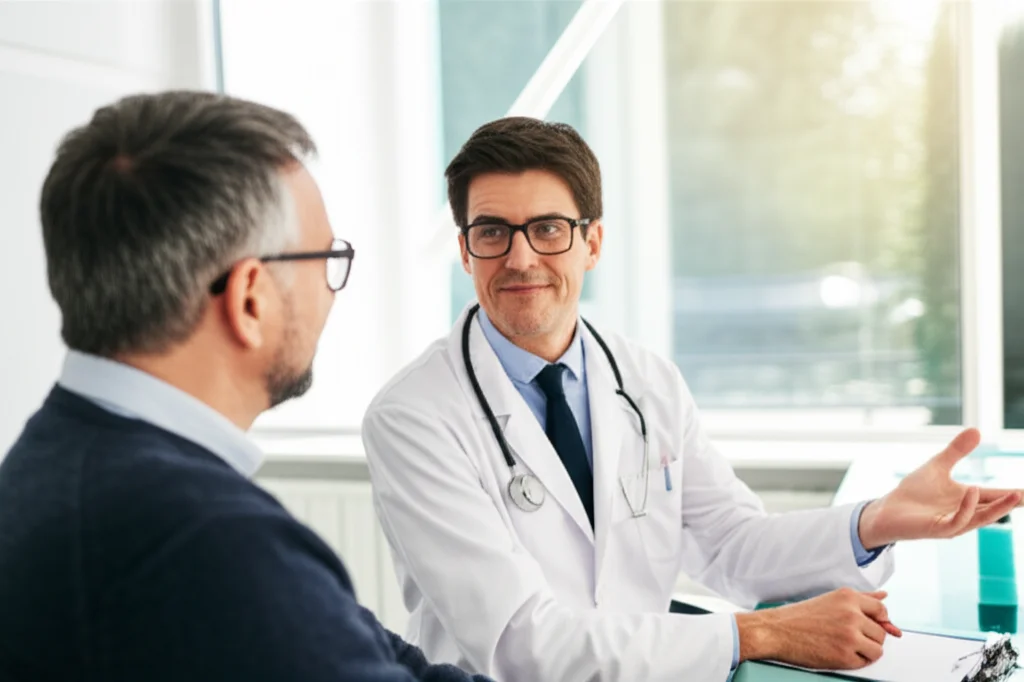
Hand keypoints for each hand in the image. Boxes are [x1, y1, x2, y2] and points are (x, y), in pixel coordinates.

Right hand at [735, 588, 900, 668]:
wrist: (776, 630)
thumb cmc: (800, 616)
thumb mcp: (831, 599)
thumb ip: (861, 598)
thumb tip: (884, 595)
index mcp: (848, 597)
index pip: (881, 610)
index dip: (881, 621)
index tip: (872, 626)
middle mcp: (852, 614)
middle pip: (881, 632)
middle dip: (869, 638)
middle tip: (849, 637)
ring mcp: (850, 636)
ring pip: (877, 649)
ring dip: (865, 651)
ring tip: (844, 646)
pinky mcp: (845, 655)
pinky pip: (865, 662)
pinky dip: (855, 661)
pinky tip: (838, 653)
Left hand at [858, 428, 1022, 548]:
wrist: (888, 509)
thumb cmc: (914, 492)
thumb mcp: (938, 466)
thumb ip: (957, 450)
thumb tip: (977, 429)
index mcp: (968, 499)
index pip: (998, 495)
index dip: (1016, 493)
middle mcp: (966, 513)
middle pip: (996, 508)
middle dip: (1014, 502)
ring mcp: (954, 522)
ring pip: (983, 517)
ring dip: (1000, 508)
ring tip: (1017, 495)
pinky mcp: (939, 528)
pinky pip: (958, 520)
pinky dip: (967, 507)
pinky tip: (974, 490)